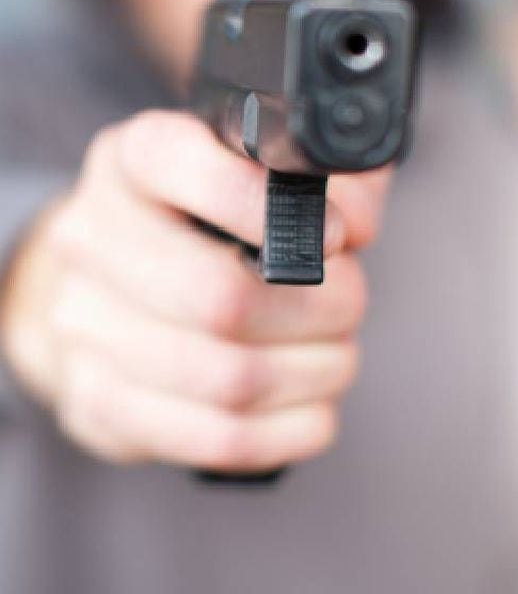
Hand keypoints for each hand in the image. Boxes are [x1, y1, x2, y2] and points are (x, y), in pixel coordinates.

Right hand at [0, 110, 388, 472]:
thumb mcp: (282, 174)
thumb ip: (334, 179)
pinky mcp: (99, 404)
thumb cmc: (223, 224)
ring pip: (229, 379)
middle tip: (349, 306)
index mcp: (133, 161)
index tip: (335, 234)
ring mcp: (82, 326)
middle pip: (221, 298)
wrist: (117, 288)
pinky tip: (313, 408)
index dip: (267, 205)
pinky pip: (217, 438)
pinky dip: (289, 430)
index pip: (179, 165)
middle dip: (319, 311)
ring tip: (335, 356)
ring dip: (313, 373)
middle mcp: (91, 237)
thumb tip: (354, 224)